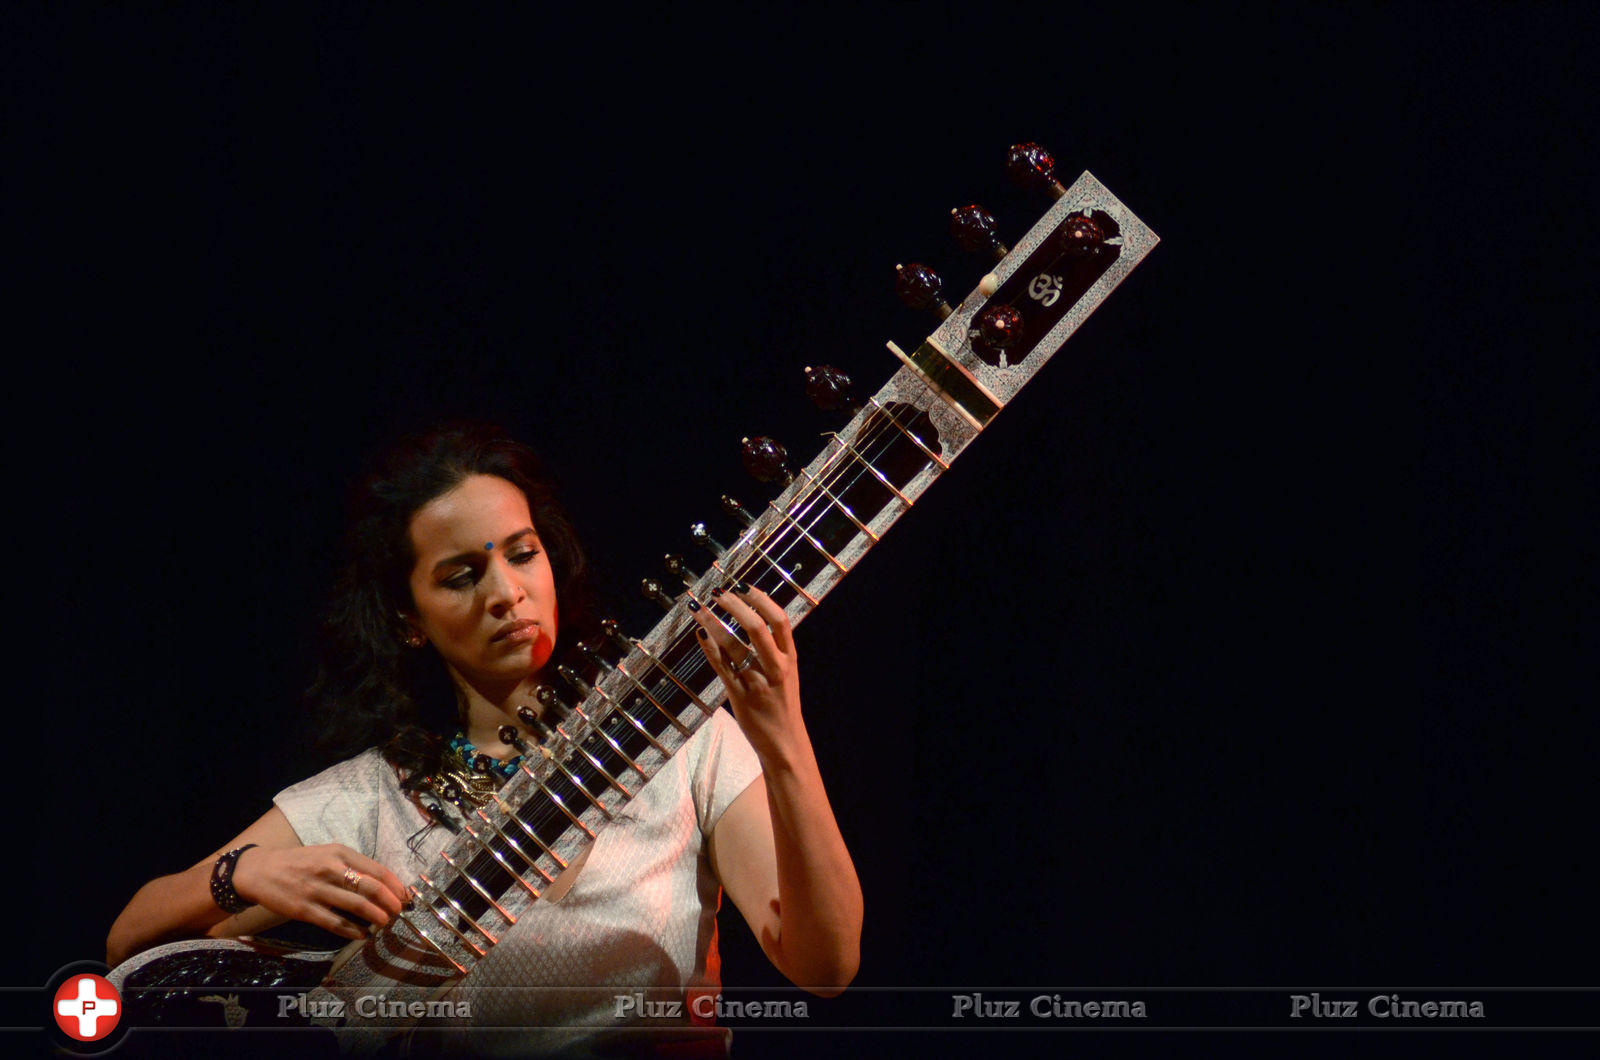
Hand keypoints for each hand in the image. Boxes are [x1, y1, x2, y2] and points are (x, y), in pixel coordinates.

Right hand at [230, 844, 408, 940]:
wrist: (260, 871)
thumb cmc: (300, 862)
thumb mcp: (327, 854)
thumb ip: (352, 866)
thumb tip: (382, 883)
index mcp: (339, 853)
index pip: (376, 869)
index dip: (394, 884)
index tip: (405, 895)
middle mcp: (330, 869)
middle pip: (370, 887)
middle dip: (389, 901)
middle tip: (399, 911)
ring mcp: (316, 890)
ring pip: (355, 905)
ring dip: (375, 916)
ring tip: (385, 923)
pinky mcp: (304, 909)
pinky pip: (334, 922)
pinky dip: (352, 930)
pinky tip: (362, 935)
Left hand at [692, 584, 805, 762]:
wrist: (786, 744)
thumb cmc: (783, 705)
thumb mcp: (787, 673)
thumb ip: (775, 649)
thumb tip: (755, 619)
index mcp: (790, 658)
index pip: (779, 620)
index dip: (760, 599)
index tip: (744, 585)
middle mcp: (775, 667)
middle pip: (756, 628)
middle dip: (734, 606)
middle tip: (718, 593)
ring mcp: (757, 681)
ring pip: (733, 645)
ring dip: (713, 623)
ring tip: (699, 608)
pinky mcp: (739, 695)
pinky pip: (721, 666)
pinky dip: (709, 648)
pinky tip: (700, 634)